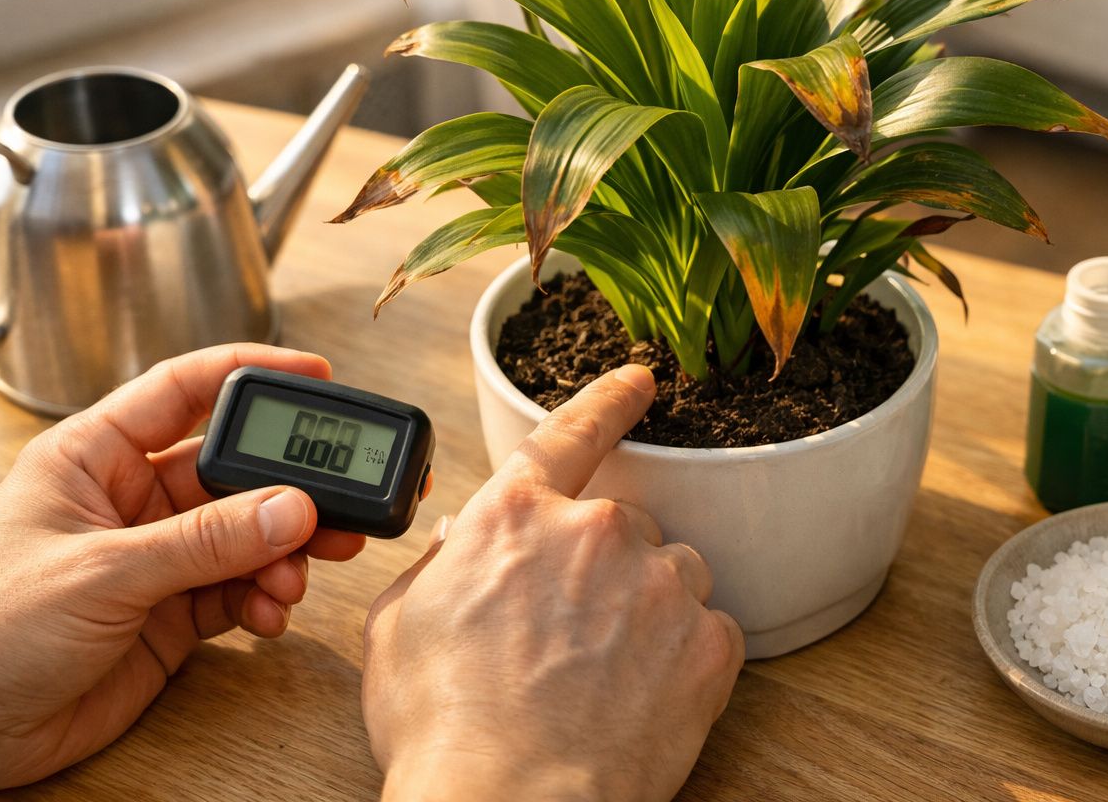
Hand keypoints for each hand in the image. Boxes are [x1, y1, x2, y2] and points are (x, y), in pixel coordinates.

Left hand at [0, 344, 366, 797]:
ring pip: (248, 533)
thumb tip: (293, 508)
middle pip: (233, 470)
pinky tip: (272, 612)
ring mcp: (155, 557)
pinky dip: (267, 598)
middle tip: (341, 499)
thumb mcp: (100, 572)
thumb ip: (204, 541)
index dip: (252, 373)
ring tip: (299, 575)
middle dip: (290, 485)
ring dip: (285, 552)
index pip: (183, 390)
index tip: (316, 373)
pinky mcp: (172, 613)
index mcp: (94, 456)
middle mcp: (130, 499)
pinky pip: (241, 590)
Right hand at [363, 365, 743, 801]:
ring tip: (605, 674)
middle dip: (600, 572)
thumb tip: (462, 541)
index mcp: (515, 517)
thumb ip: (439, 566)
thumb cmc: (444, 729)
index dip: (608, 399)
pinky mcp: (707, 642)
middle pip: (619, 527)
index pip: (570, 432)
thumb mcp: (399, 630)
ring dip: (646, 608)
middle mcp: (595, 531)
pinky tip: (641, 698)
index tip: (642, 378)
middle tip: (566, 641)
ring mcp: (658, 583)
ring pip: (671, 574)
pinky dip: (683, 658)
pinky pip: (708, 630)